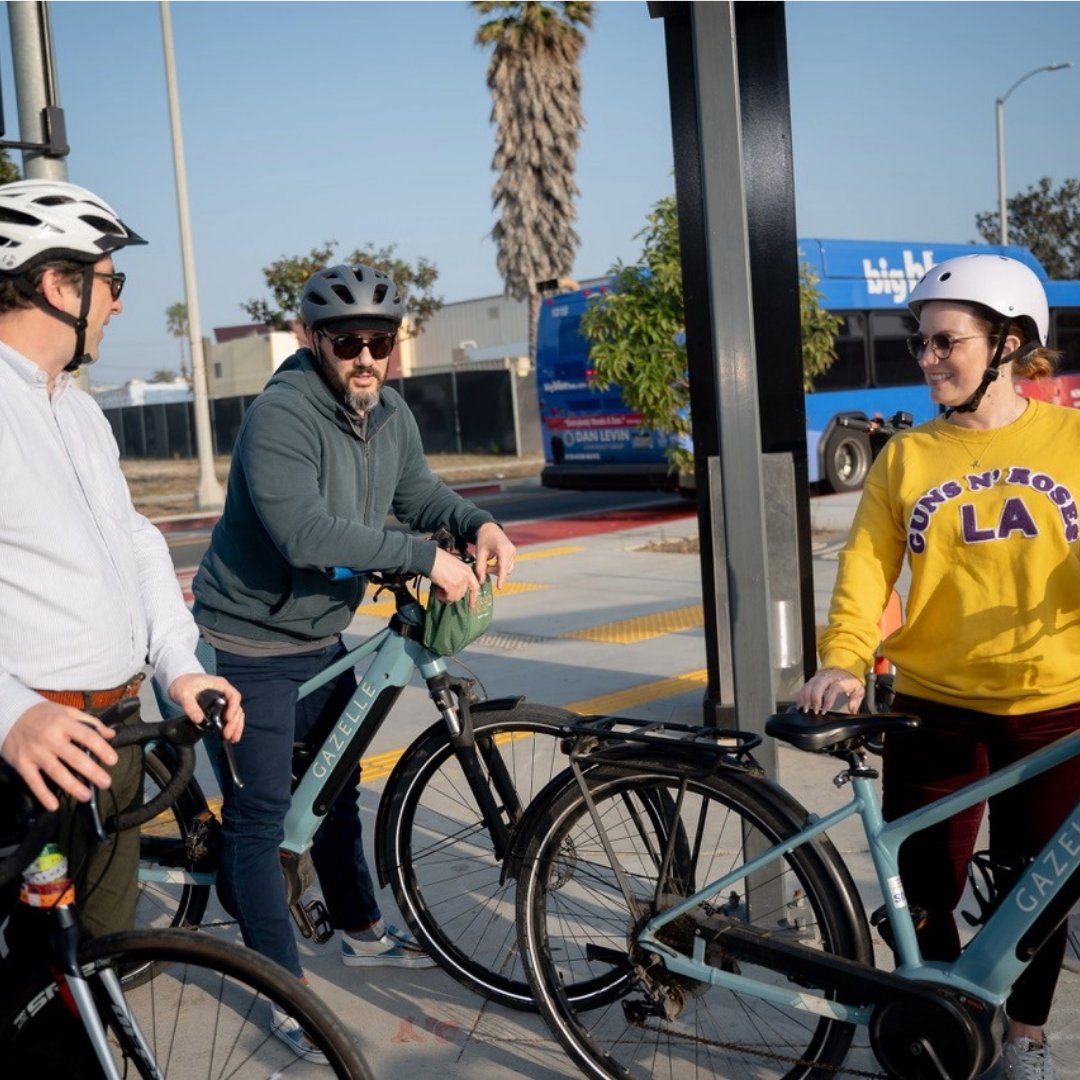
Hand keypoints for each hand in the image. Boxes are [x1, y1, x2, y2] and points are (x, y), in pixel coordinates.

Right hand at [1, 701, 117, 810]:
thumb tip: (111, 734)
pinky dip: (43, 794)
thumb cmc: (43, 714)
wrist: (9, 715)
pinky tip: (54, 805)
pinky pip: (34, 781)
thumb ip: (90, 722)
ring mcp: (35, 752)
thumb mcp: (67, 711)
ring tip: (86, 796)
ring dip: (72, 786)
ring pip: (56, 772)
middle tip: (106, 782)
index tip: (113, 760)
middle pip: (74, 757)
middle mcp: (50, 738)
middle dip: (92, 772)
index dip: (101, 749)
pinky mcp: (22, 763)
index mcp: (64, 723)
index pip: (87, 736)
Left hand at [168, 674, 244, 742]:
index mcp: (220, 685)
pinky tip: (230, 735)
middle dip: (234, 722)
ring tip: (233, 738)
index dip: (233, 708)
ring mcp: (223, 699)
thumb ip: (190, 706)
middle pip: (237, 707)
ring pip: (236, 713)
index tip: (228, 719)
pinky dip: (232, 726)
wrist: (179, 682)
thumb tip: (199, 719)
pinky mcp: (220, 707)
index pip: (233, 696)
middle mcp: (225, 692)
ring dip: (236, 726)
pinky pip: (230, 716)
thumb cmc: (184, 683)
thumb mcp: (184, 694)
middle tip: (228, 734)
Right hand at [429, 546, 480, 606]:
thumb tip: (455, 589)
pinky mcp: (453, 585)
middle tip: (444, 595)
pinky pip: (450, 597)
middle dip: (454, 596)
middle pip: (463, 593)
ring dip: (446, 597)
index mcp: (467, 570)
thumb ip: (458, 576)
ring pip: (456, 597)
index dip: (474, 597)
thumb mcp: (454, 566)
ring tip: (439, 591)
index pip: (475, 586)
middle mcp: (466, 576)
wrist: (430, 558)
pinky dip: (442, 597)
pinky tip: (437, 592)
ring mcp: (460, 581)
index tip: (471, 605)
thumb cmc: (439, 560)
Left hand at [474, 522, 515, 588]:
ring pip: (506, 569)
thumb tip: (481, 581)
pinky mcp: (513, 553)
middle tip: (483, 568)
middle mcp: (511, 550)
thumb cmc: (484, 539)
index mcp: (503, 549)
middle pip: (504, 569)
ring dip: (497, 570)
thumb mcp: (480, 553)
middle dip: (493, 571)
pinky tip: (492, 561)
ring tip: (487, 564)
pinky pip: (507, 565)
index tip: (499, 587)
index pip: (502, 567)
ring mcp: (513, 552)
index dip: (501, 578)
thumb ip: (480, 567)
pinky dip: (500, 566)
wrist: (490, 528)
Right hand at [795, 667, 864, 714]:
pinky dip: (801, 695)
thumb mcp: (857, 690)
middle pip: (818, 685)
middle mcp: (828, 677)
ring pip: (809, 685)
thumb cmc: (850, 681)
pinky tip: (800, 704)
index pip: (834, 688)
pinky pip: (805, 686)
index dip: (828, 700)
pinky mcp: (813, 680)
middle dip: (814, 698)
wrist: (844, 669)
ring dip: (805, 697)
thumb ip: (855, 701)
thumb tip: (852, 710)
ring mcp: (819, 678)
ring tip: (805, 709)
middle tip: (813, 710)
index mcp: (841, 680)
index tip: (825, 710)